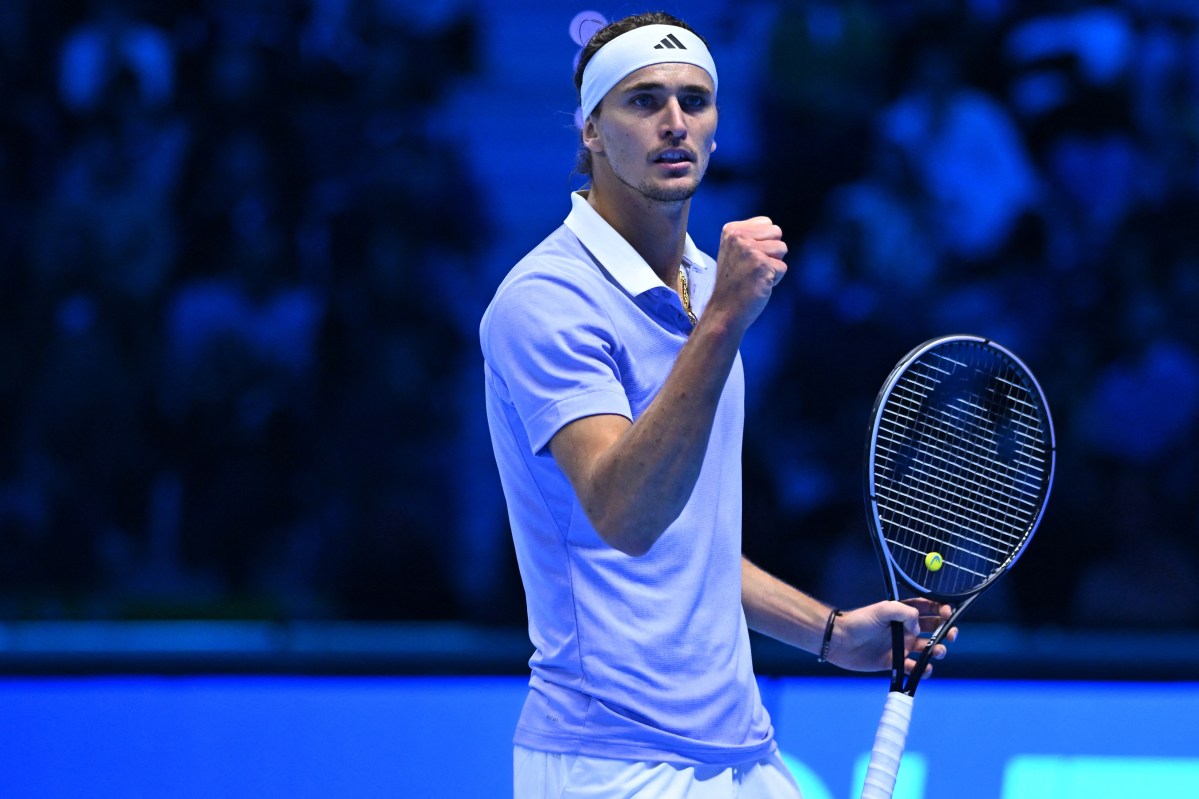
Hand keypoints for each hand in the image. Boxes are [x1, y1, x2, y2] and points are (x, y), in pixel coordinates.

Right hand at [707, 217, 786, 333]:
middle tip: (753, 268)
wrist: (725, 310)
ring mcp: (749, 250)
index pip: (766, 222)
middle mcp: (738, 237)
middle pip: (777, 232)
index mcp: (731, 230)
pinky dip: (775, 279)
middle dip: (772, 251)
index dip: (764, 242)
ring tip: (756, 276)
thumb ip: (751, 237)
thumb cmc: (733, 283)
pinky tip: (759, 285)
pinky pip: (783, 267)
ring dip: (774, 265)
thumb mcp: (734, 251)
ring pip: (782, 248)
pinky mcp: (762, 265)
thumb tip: (775, 230)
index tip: (748, 258)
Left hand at [827, 599, 956, 675]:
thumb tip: (918, 627)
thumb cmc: (858, 622)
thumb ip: (904, 613)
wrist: (840, 641)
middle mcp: (905, 629)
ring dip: (938, 650)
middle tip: (951, 635)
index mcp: (902, 612)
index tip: (949, 613)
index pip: (928, 608)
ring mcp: (901, 646)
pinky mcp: (895, 662)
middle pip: (933, 629)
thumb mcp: (882, 609)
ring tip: (937, 651)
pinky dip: (923, 670)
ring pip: (928, 649)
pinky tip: (923, 669)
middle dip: (946, 630)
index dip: (941, 609)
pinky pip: (915, 668)